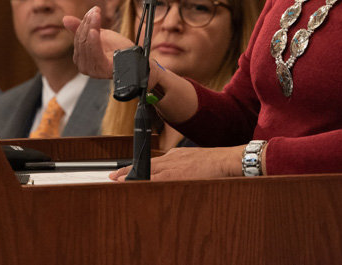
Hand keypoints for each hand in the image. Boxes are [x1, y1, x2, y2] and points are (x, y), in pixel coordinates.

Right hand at [63, 6, 132, 78]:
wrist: (133, 57)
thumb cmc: (116, 48)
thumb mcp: (97, 34)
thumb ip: (81, 28)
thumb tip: (65, 19)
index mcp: (80, 58)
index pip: (78, 37)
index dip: (84, 23)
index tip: (93, 11)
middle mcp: (83, 66)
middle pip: (81, 40)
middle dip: (88, 23)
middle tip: (96, 11)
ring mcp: (92, 70)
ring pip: (87, 44)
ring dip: (92, 27)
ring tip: (97, 15)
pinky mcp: (102, 69)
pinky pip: (95, 53)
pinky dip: (94, 41)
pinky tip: (95, 31)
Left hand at [109, 145, 244, 180]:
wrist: (227, 160)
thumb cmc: (216, 162)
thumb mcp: (195, 160)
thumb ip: (184, 165)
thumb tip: (179, 173)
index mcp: (176, 156)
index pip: (152, 162)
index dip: (137, 167)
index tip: (125, 171)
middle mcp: (171, 158)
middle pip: (145, 164)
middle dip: (128, 171)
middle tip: (114, 176)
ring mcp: (173, 166)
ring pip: (147, 171)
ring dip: (131, 176)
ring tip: (117, 180)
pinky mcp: (176, 174)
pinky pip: (155, 178)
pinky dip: (143, 181)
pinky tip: (134, 185)